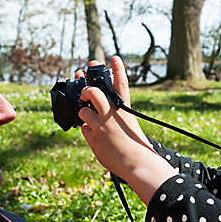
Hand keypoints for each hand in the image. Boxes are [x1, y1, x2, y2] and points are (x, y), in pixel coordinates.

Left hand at [79, 56, 175, 203]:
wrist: (136, 164)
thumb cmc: (136, 146)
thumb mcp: (130, 125)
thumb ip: (116, 115)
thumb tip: (101, 111)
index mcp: (125, 109)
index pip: (121, 84)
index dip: (118, 68)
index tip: (113, 57)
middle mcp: (112, 114)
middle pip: (94, 92)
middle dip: (85, 88)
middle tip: (84, 90)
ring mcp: (102, 126)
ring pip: (83, 111)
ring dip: (83, 113)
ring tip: (88, 116)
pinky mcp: (94, 138)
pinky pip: (84, 128)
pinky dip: (87, 130)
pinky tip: (94, 135)